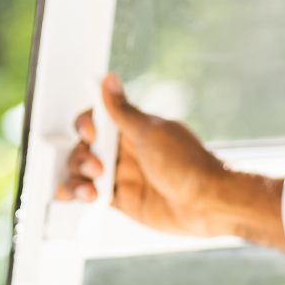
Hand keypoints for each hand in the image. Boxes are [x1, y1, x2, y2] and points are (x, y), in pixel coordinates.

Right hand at [57, 74, 284, 251]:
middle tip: (99, 168)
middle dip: (82, 156)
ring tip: (91, 191)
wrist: (207, 203)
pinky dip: (78, 194)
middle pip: (85, 147)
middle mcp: (126, 151)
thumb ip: (123, 112)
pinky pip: (91, 195)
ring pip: (84, 172)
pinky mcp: (122, 199)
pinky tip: (76, 196)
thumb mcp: (151, 133)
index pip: (97, 120)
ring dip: (77, 178)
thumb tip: (108, 80)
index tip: (91, 134)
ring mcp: (123, 175)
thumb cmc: (188, 165)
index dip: (86, 126)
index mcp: (134, 129)